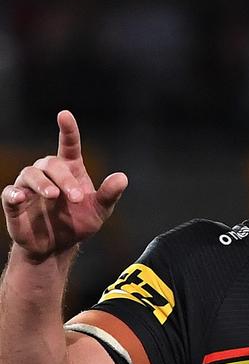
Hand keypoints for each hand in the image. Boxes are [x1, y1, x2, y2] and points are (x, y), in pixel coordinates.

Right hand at [2, 110, 127, 259]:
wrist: (56, 248)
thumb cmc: (77, 224)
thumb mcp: (99, 212)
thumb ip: (108, 195)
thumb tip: (122, 178)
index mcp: (70, 170)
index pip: (69, 145)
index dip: (67, 130)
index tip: (64, 115)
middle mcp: (48, 173)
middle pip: (52, 164)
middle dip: (65, 179)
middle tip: (77, 198)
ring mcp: (29, 186)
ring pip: (30, 173)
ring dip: (42, 183)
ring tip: (53, 196)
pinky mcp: (14, 202)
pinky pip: (9, 193)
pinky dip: (13, 193)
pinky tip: (20, 197)